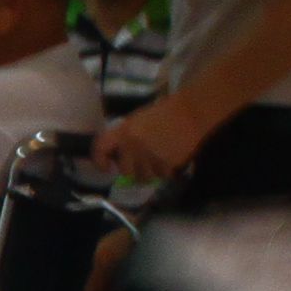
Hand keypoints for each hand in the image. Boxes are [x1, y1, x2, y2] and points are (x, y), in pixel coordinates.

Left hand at [96, 94, 210, 185]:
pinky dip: (166, 171)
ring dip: (150, 172)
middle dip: (133, 169)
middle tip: (142, 162)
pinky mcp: (167, 165)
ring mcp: (150, 157)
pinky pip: (162, 176)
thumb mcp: (138, 120)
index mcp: (124, 131)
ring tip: (159, 160)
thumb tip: (119, 156)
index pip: (101, 149)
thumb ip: (126, 137)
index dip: (99, 161)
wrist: (191, 112)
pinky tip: (171, 158)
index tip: (106, 167)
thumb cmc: (165, 113)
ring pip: (144, 177)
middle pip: (125, 171)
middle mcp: (134, 146)